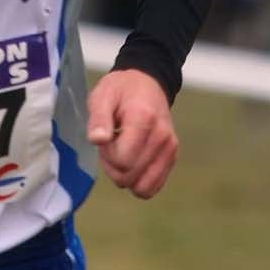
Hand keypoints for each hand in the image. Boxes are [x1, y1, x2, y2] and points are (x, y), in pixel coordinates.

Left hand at [86, 69, 178, 198]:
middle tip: (113, 142)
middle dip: (114, 166)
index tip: (107, 137)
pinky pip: (153, 187)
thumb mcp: (102, 96)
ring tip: (123, 152)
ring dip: (126, 176)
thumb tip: (98, 140)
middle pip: (129, 176)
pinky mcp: (172, 157)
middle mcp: (162, 136)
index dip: (108, 154)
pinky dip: (138, 180)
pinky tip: (133, 160)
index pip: (122, 161)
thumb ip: (98, 119)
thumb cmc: (120, 90)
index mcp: (144, 119)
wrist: (146, 83)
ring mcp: (170, 148)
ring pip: (142, 187)